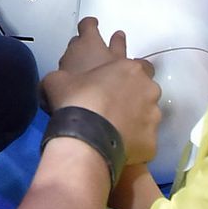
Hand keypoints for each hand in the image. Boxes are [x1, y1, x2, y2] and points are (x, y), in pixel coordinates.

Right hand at [43, 20, 160, 168]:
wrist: (86, 140)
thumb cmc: (75, 102)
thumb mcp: (58, 81)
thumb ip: (64, 77)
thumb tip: (55, 81)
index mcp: (129, 69)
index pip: (138, 64)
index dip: (127, 72)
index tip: (118, 78)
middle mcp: (147, 89)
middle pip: (147, 88)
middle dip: (135, 93)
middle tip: (118, 102)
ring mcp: (152, 116)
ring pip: (148, 114)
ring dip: (135, 117)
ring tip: (117, 127)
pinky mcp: (151, 141)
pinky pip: (144, 139)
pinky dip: (134, 140)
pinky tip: (120, 144)